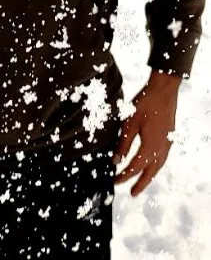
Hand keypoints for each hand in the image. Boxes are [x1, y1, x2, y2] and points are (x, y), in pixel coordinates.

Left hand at [113, 70, 180, 195]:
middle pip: (150, 172)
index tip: (114, 181)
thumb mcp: (129, 123)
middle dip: (140, 183)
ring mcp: (167, 143)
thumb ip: (123, 144)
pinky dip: (155, 165)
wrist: (163, 89)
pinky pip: (162, 157)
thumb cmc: (145, 103)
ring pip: (158, 166)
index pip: (135, 167)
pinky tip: (151, 164)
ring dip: (149, 175)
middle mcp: (161, 148)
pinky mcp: (169, 136)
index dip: (124, 176)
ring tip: (141, 182)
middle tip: (132, 193)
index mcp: (150, 147)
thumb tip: (115, 161)